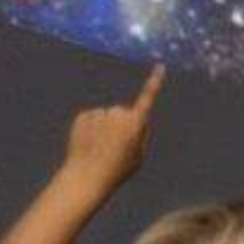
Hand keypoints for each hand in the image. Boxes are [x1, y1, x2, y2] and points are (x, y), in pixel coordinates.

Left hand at [61, 65, 165, 192]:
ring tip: (99, 149)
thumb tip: (138, 121)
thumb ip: (141, 135)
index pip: (148, 97)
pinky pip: (91, 119)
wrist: (86, 177)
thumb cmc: (117, 170)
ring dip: (104, 128)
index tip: (160, 66)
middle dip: (120, 125)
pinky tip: (88, 145)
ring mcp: (99, 113)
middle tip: (115, 147)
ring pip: (105, 116)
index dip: (155, 81)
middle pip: (122, 113)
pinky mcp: (83, 116)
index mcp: (135, 123)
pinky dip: (90, 129)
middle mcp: (118, 113)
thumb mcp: (138, 157)